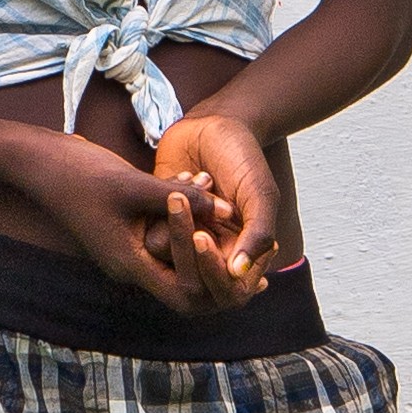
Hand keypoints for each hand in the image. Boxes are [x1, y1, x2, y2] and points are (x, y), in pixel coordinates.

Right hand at [0, 126, 259, 313]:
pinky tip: (200, 187)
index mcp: (129, 263)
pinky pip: (163, 232)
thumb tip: (227, 208)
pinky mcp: (125, 229)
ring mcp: (126, 247)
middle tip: (242, 240)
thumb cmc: (80, 173)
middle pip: (184, 281)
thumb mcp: (134, 184)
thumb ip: (181, 197)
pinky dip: (183, 216)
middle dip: (213, 261)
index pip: (184, 294)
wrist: (39, 161)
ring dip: (199, 229)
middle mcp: (129, 263)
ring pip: (175, 251)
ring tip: (222, 202)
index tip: (237, 253)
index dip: (213, 280)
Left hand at [149, 108, 280, 283]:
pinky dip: (165, 205)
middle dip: (189, 245)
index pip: (228, 289)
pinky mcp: (160, 220)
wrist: (215, 123)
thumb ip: (257, 234)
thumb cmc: (244, 158)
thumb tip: (238, 273)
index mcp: (241, 251)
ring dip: (181, 218)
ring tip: (203, 178)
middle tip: (188, 206)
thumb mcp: (260, 194)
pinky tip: (185, 175)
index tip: (203, 237)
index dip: (213, 271)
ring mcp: (185, 236)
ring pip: (169, 254)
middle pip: (194, 280)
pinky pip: (151, 231)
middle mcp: (212, 250)